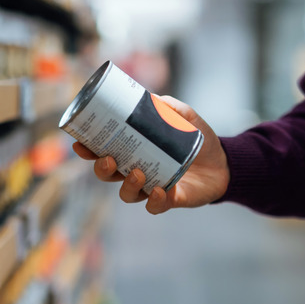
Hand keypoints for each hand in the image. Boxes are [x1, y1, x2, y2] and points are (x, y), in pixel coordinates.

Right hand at [72, 95, 229, 213]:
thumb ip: (170, 107)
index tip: (79, 143)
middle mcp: (136, 171)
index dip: (88, 150)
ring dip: (127, 185)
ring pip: (127, 194)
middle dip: (101, 169)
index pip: (103, 152)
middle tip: (108, 158)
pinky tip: (158, 191)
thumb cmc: (197, 139)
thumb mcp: (186, 117)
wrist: (224, 162)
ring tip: (137, 173)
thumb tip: (152, 97)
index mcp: (132, 151)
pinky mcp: (169, 200)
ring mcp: (150, 187)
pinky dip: (153, 201)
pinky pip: (154, 206)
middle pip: (108, 175)